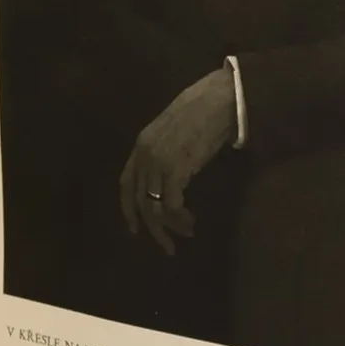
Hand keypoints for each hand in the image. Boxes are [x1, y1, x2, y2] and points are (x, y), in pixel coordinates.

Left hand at [119, 66, 238, 254]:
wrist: (219, 99)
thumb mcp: (174, 132)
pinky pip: (171, 205)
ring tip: (186, 234)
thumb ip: (165, 151)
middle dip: (152, 228)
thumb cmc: (204, 110)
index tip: (135, 228)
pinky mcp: (175, 170)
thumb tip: (171, 175)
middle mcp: (144, 156)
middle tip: (167, 246)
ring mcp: (157, 163)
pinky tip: (191, 222)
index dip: (128, 208)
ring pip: (154, 208)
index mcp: (141, 145)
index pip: (125, 183)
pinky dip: (180, 218)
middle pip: (139, 201)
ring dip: (170, 227)